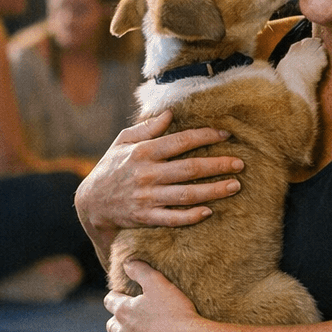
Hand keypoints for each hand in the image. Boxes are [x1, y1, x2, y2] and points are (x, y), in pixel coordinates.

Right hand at [76, 110, 243, 235]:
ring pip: (186, 195)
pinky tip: (209, 211)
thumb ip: (146, 128)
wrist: (90, 203)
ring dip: (213, 191)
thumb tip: (169, 113)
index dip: (205, 136)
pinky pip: (173, 218)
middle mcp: (147, 174)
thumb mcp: (122, 142)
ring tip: (235, 186)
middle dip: (217, 165)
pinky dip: (191, 216)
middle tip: (240, 164)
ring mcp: (147, 198)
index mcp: (143, 152)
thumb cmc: (111, 167)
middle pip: (189, 169)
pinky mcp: (146, 217)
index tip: (226, 134)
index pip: (180, 141)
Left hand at [105, 260, 199, 331]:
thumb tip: (127, 262)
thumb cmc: (175, 312)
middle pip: (111, 326)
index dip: (116, 296)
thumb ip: (140, 270)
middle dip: (117, 320)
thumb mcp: (158, 283)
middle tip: (129, 316)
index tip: (124, 294)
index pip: (110, 301)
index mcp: (124, 312)